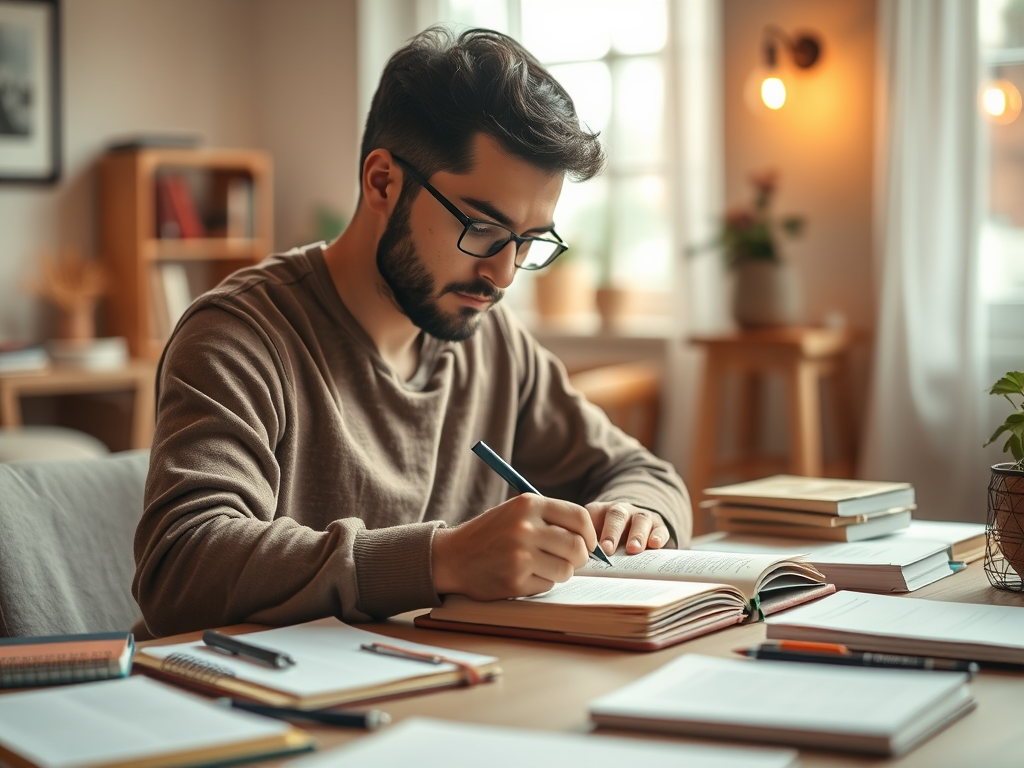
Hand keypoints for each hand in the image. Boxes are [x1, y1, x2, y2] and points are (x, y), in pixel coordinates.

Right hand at [431, 494, 596, 599]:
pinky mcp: (515, 580)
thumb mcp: (517, 512)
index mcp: (528, 504)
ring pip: (566, 569)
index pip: (579, 517)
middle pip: (577, 547)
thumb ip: (550, 518)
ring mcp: (520, 555)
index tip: (588, 543)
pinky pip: (548, 585)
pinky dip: (541, 583)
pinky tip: (524, 575)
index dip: (590, 534)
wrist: (452, 557)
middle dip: (579, 558)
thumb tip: (590, 537)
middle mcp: (525, 527)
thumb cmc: (490, 534)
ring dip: (560, 572)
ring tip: (542, 567)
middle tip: (570, 560)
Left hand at [586, 501, 668, 555]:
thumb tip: (578, 564)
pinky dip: (658, 536)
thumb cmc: (608, 537)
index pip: (593, 515)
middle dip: (612, 533)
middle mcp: (621, 510)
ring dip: (636, 535)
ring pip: (640, 520)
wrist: (633, 526)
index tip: (588, 548)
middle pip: (617, 516)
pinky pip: (659, 528)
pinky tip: (655, 545)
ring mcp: (641, 516)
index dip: (590, 530)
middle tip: (607, 550)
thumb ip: (588, 547)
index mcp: (600, 512)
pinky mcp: (658, 525)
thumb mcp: (595, 537)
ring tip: (633, 549)